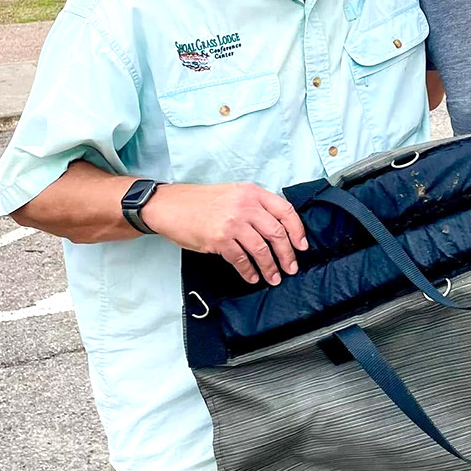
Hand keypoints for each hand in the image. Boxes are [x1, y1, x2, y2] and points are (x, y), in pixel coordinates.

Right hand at [141, 182, 306, 285]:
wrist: (168, 205)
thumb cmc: (201, 202)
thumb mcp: (234, 194)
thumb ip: (256, 206)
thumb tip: (279, 230)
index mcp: (252, 193)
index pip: (286, 211)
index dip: (298, 231)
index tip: (302, 246)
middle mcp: (245, 206)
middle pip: (277, 233)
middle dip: (287, 254)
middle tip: (291, 268)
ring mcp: (232, 223)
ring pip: (261, 249)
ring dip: (270, 267)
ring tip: (274, 278)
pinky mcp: (219, 239)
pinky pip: (241, 259)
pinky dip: (249, 271)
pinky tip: (252, 277)